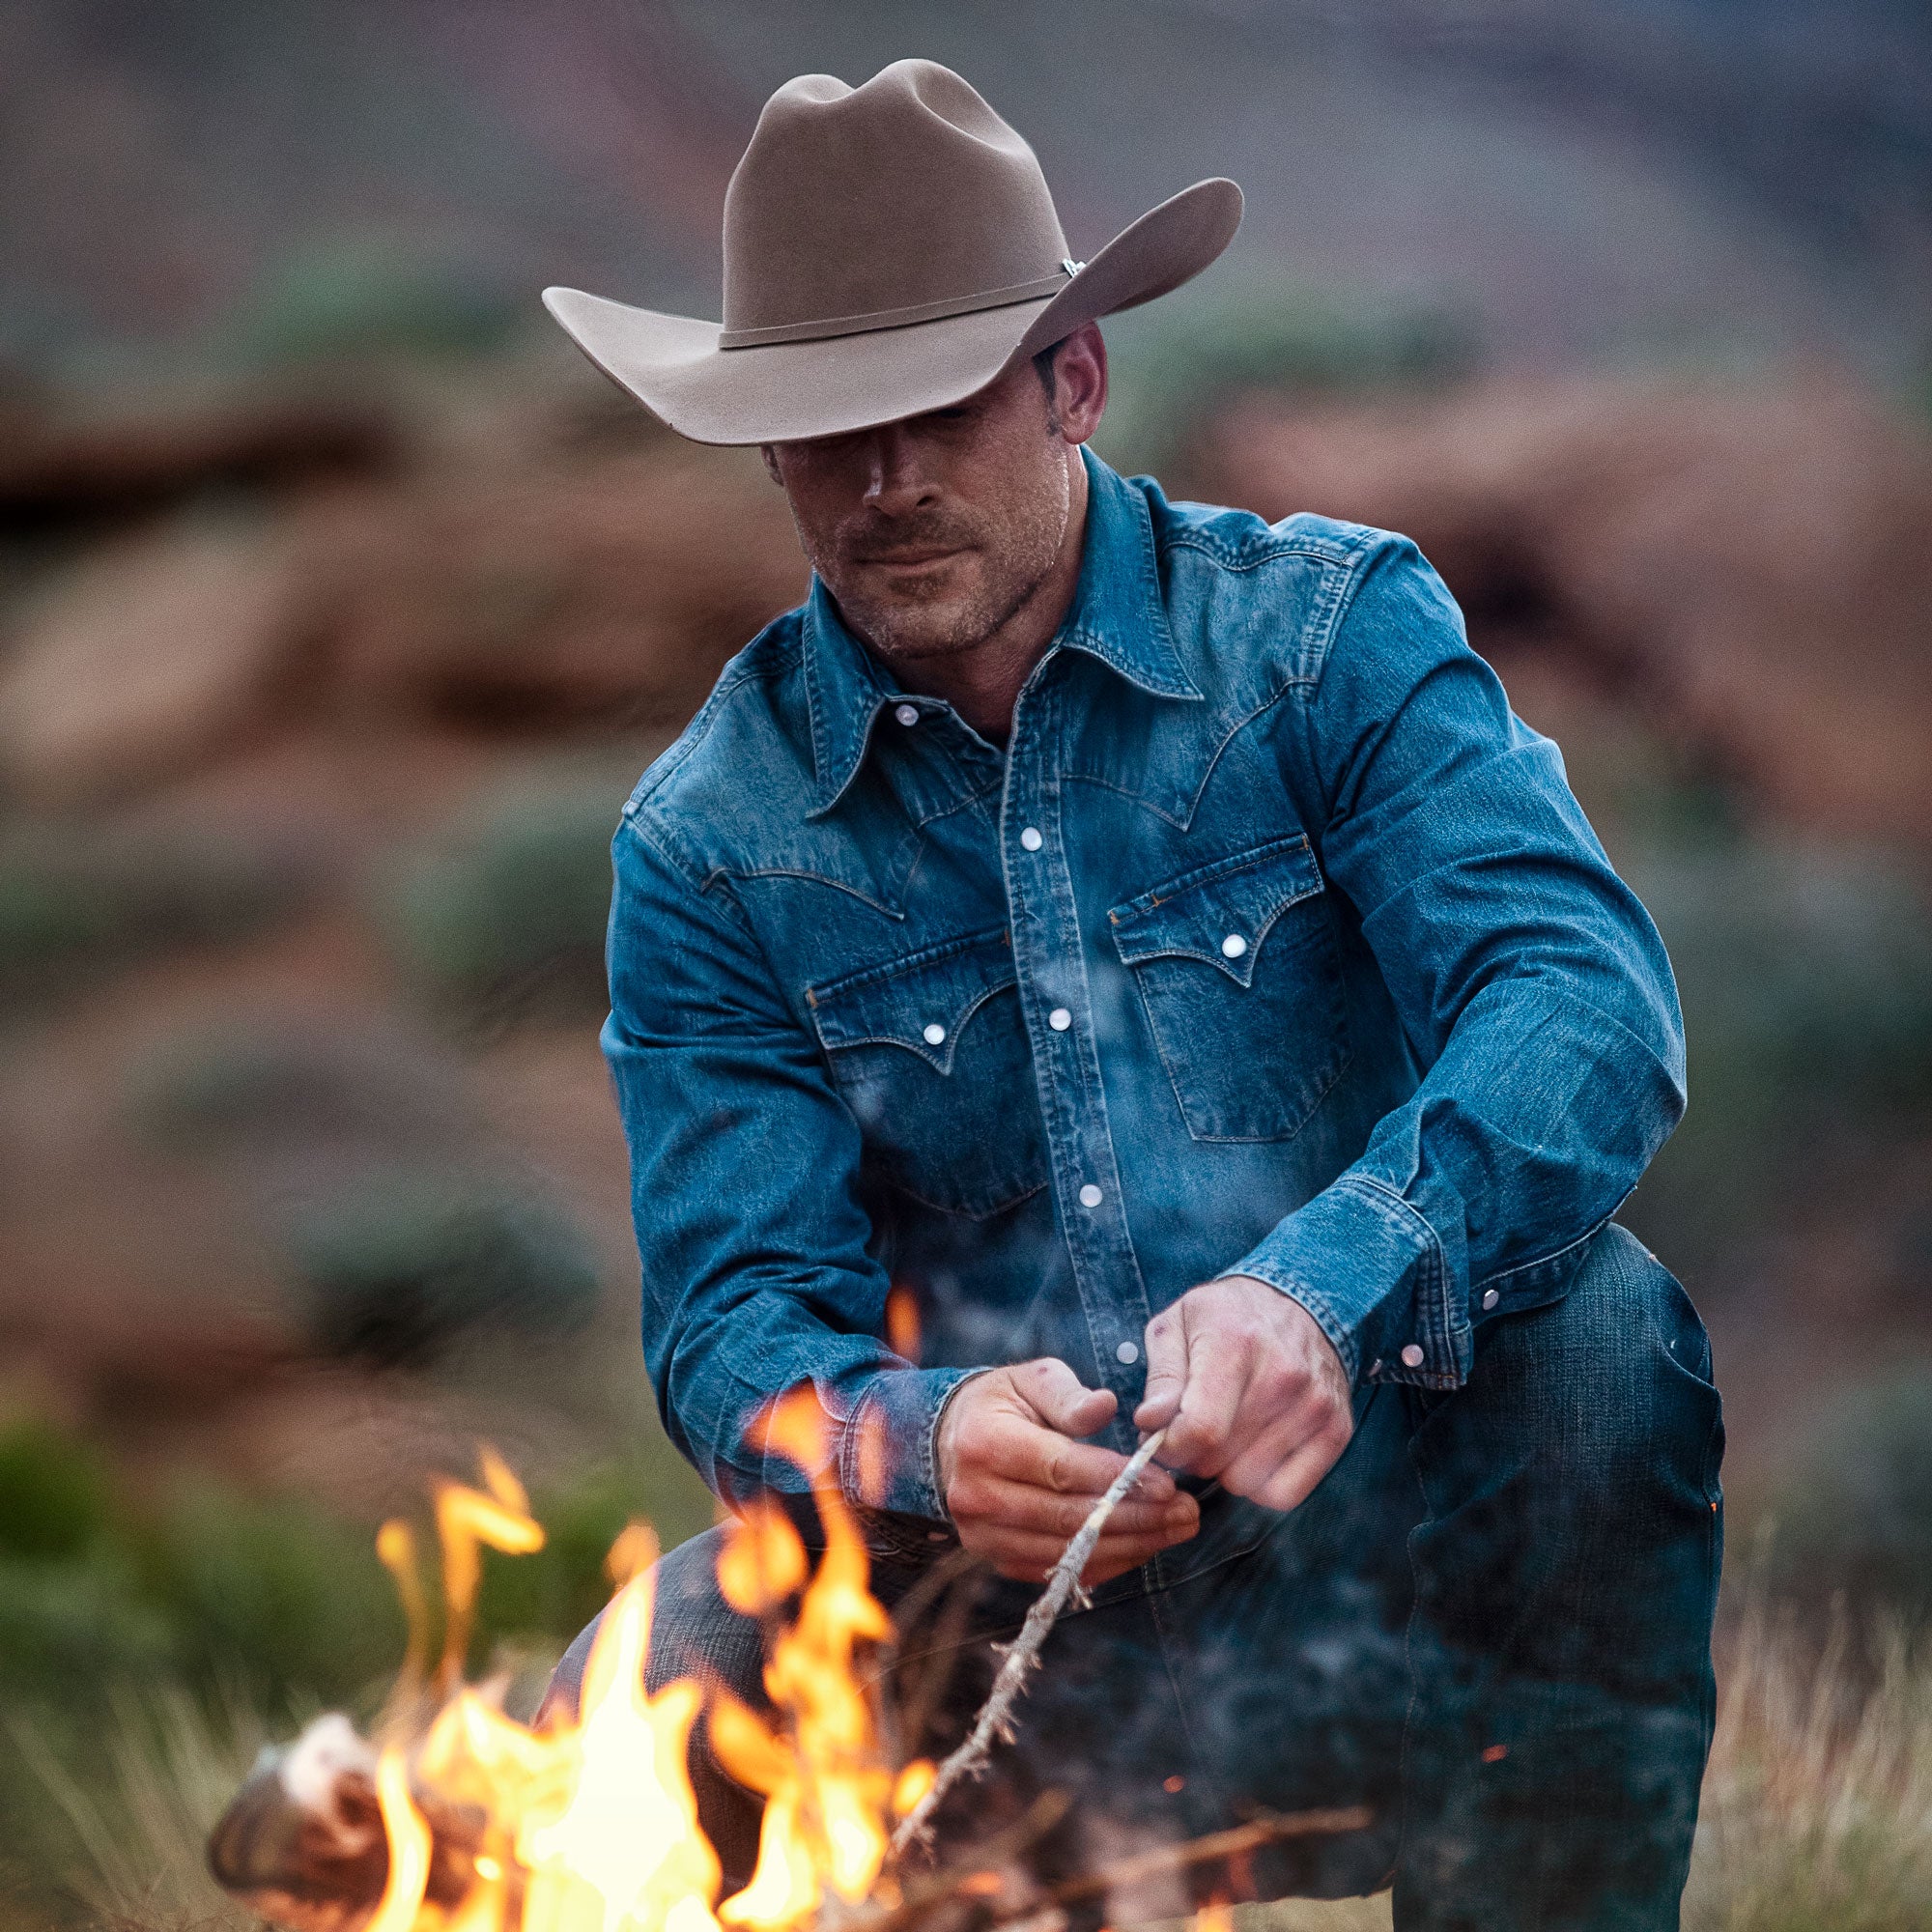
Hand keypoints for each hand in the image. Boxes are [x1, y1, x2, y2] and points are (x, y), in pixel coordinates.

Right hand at [937, 1358, 1199, 1584]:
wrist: (951, 1439)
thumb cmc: (1005, 1402)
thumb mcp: (1033, 1379)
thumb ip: (1069, 1395)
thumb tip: (1106, 1407)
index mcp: (986, 1442)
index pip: (1061, 1469)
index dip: (1117, 1480)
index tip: (1166, 1484)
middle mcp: (977, 1495)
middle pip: (1067, 1517)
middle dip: (1136, 1518)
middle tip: (1186, 1512)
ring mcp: (982, 1534)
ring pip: (1066, 1552)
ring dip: (1129, 1546)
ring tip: (1176, 1530)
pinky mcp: (995, 1558)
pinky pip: (1057, 1571)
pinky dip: (1104, 1563)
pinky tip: (1143, 1546)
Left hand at [1134, 1275, 1352, 1510]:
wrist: (1303, 1300)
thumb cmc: (1229, 1316)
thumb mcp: (1177, 1324)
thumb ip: (1162, 1376)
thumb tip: (1151, 1423)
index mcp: (1236, 1343)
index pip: (1201, 1428)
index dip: (1170, 1446)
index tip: (1162, 1436)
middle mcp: (1283, 1376)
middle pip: (1219, 1459)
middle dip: (1192, 1454)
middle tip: (1192, 1429)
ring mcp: (1314, 1406)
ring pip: (1247, 1481)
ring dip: (1225, 1468)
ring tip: (1225, 1434)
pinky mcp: (1336, 1430)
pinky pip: (1283, 1494)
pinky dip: (1260, 1485)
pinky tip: (1252, 1452)